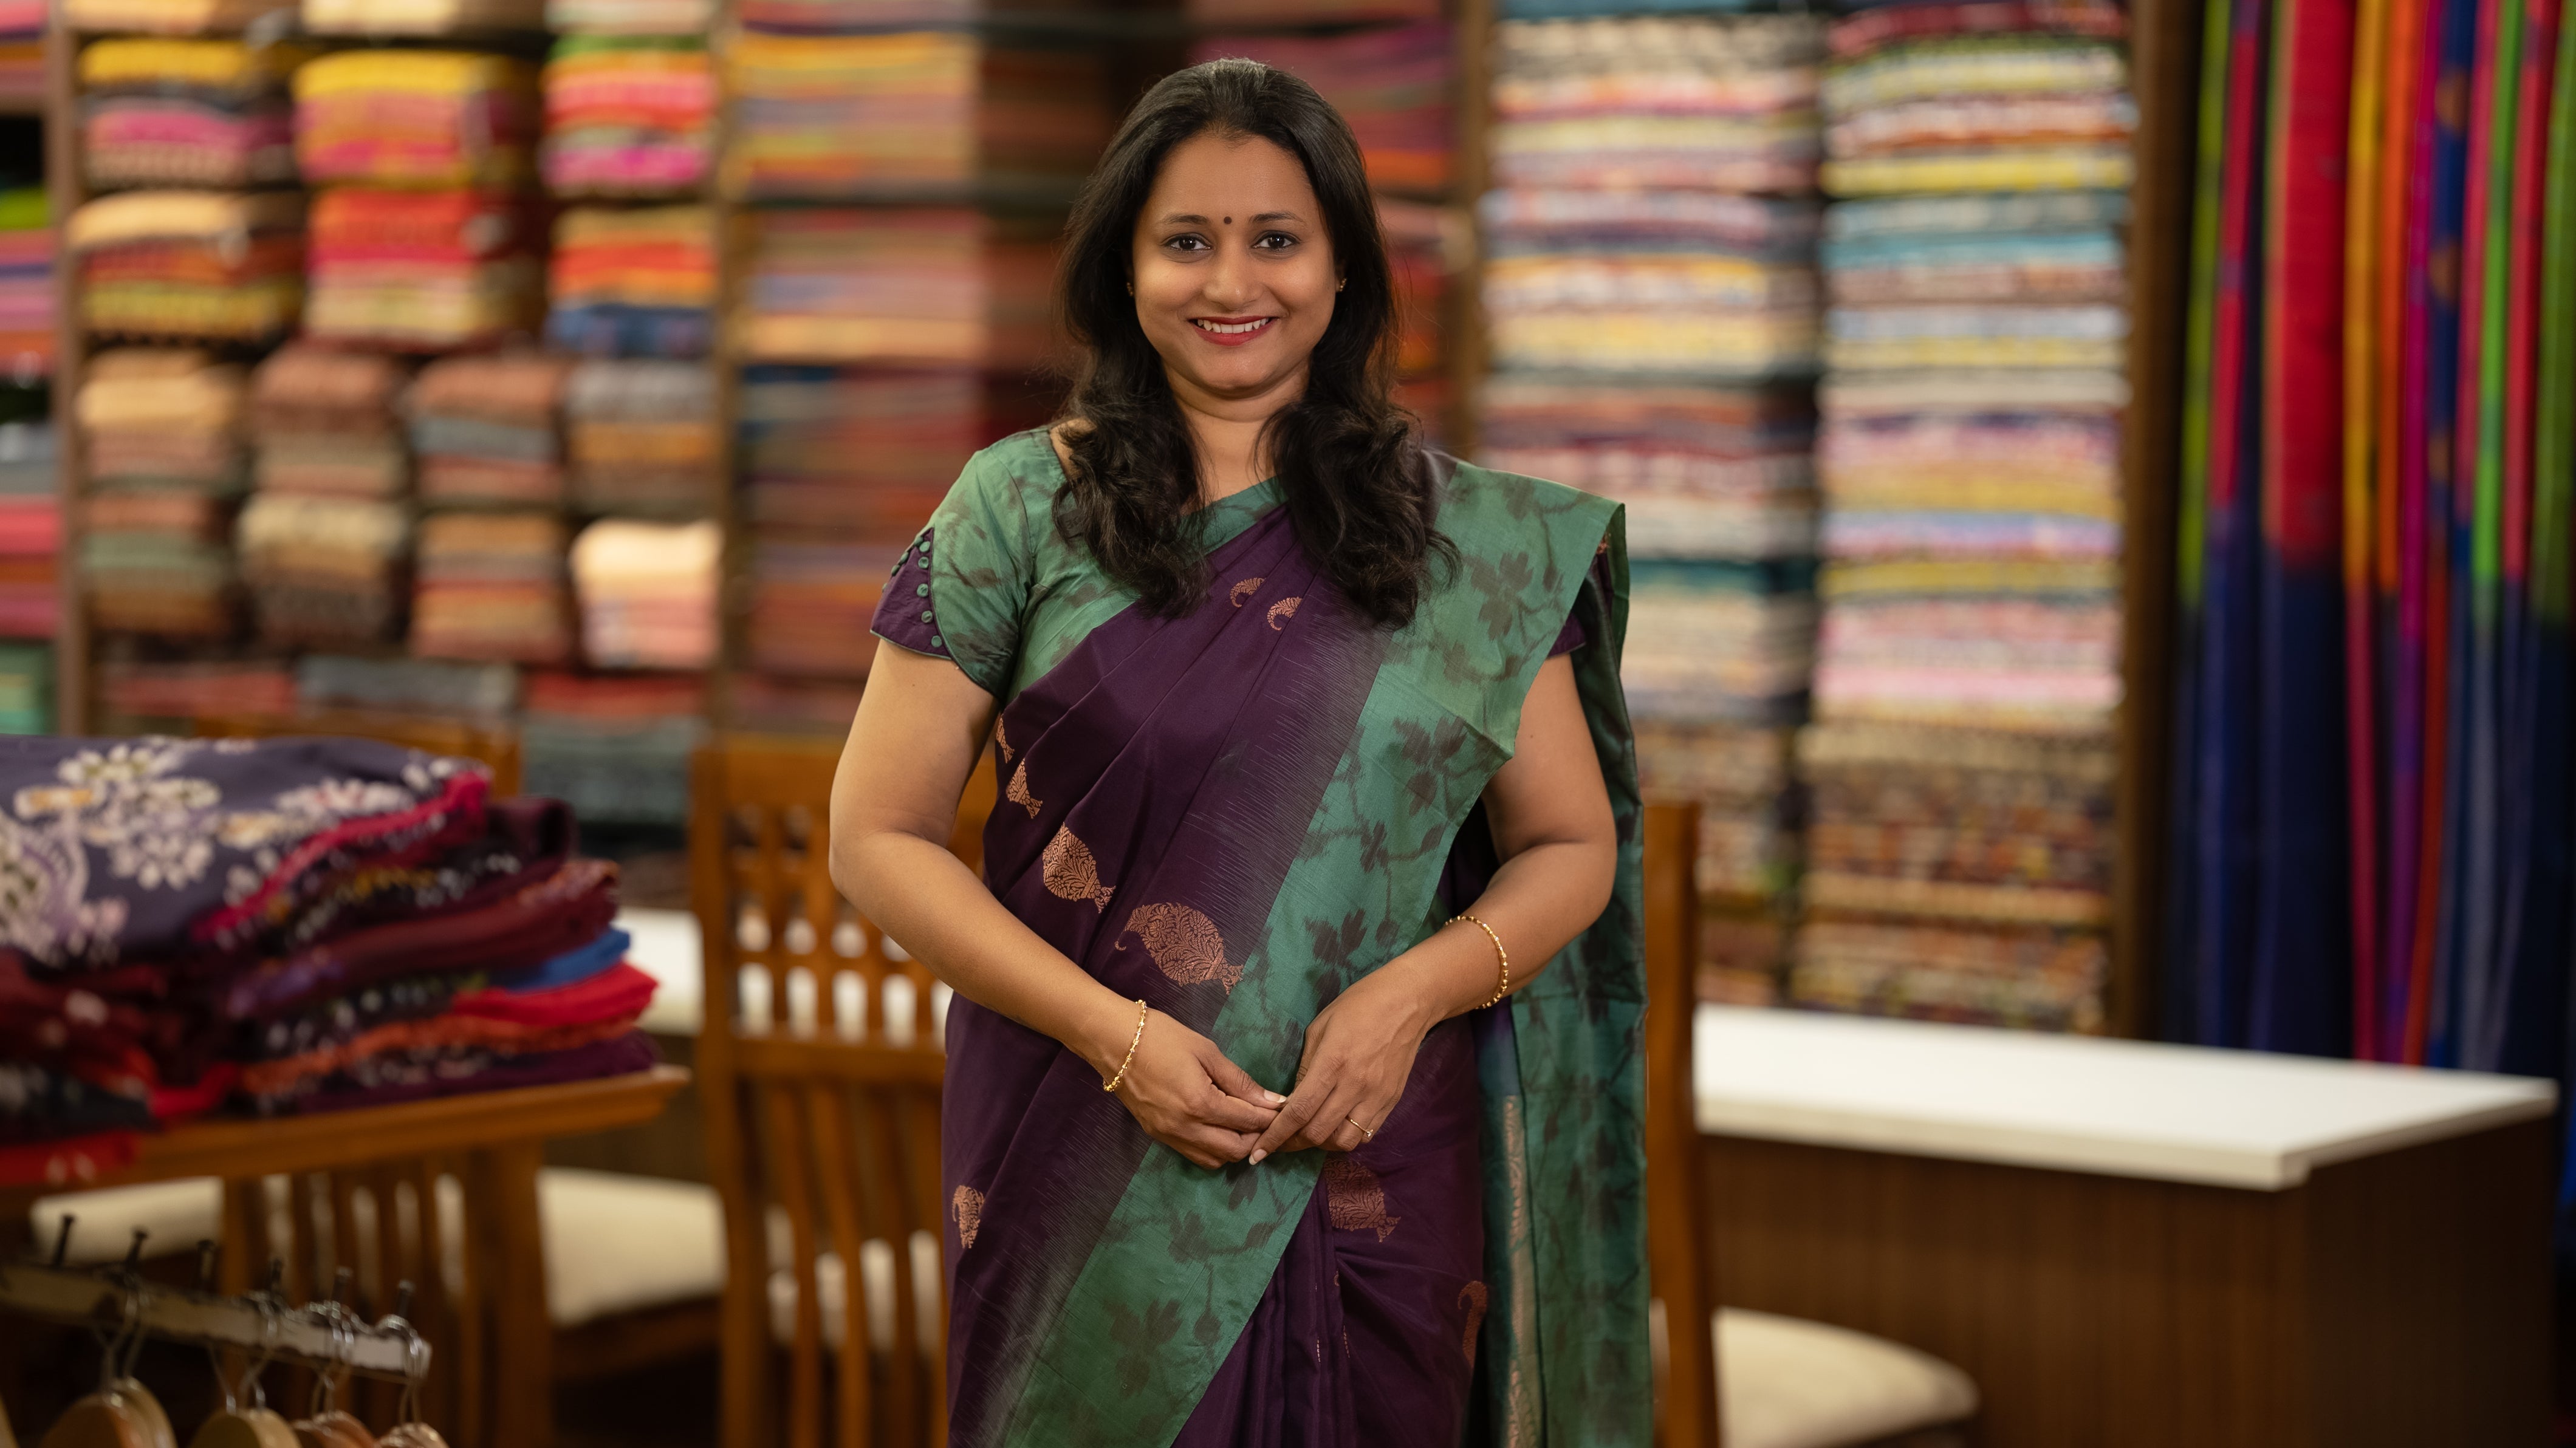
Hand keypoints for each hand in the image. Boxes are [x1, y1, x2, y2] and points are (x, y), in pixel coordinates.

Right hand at [1107, 1008, 1284, 1168]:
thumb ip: (1239, 1080)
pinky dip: (1214, 1150)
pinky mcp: (1158, 1136)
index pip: (1248, 1121)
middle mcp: (1186, 1128)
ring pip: (1216, 1160)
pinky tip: (1220, 1129)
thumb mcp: (1206, 1051)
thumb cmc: (1162, 1037)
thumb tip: (1271, 1100)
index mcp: (1201, 1103)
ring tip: (1245, 1124)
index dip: (1271, 1117)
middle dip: (1258, 1137)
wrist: (1113, 1042)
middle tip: (1267, 1118)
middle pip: (1236, 1150)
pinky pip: (1195, 1156)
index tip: (1285, 1109)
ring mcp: (1170, 1136)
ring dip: (1236, 1147)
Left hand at [1248, 961, 1439, 1162]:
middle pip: (1318, 1133)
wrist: (1408, 1001)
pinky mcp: (1391, 1102)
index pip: (1298, 1111)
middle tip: (1280, 1141)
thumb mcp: (1320, 1027)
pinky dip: (1346, 1138)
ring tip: (1309, 1134)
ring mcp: (1376, 1097)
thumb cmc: (1359, 1005)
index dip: (1276, 1136)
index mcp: (1332, 1063)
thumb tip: (1292, 1099)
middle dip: (1292, 1143)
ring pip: (1343, 1142)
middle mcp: (1355, 1086)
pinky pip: (1366, 1135)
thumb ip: (1305, 1066)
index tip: (1259, 1152)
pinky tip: (1335, 1127)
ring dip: (1321, 1144)